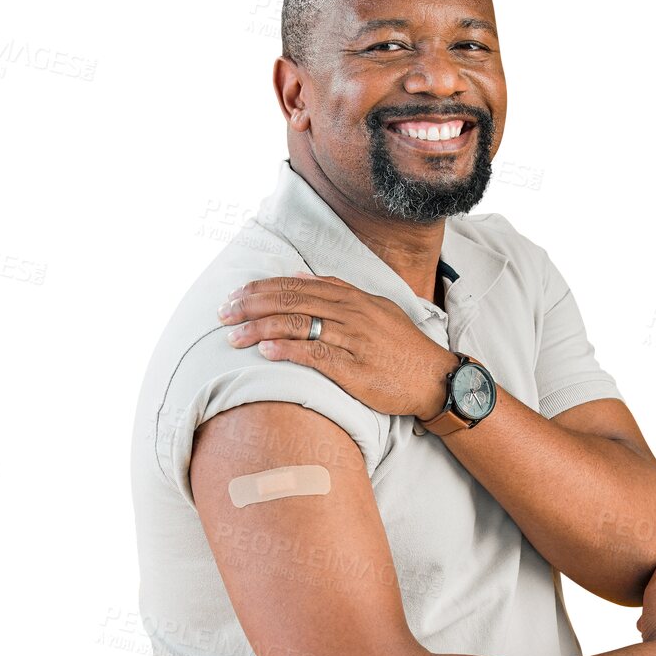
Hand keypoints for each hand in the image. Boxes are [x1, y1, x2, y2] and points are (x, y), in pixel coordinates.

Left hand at [216, 272, 458, 418]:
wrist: (434, 378)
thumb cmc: (399, 347)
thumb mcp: (373, 309)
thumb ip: (336, 291)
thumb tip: (298, 278)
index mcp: (351, 297)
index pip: (295, 286)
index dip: (260, 290)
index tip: (233, 297)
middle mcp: (350, 313)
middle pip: (290, 301)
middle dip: (251, 306)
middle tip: (222, 314)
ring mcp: (353, 339)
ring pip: (298, 324)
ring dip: (259, 329)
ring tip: (232, 337)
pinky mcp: (355, 368)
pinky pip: (316, 354)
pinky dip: (288, 350)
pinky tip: (265, 351)